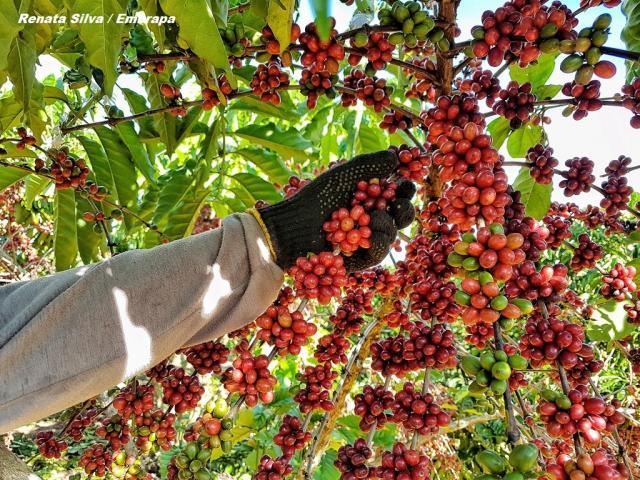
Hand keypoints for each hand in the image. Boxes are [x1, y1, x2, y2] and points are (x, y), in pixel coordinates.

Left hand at [255, 151, 415, 271]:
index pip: (398, 193)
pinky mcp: (358, 260)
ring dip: (387, 225)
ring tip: (373, 218)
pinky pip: (378, 254)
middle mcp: (372, 218)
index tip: (405, 184)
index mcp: (371, 197)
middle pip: (402, 216)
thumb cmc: (314, 198)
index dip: (406, 189)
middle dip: (405, 209)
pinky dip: (377, 244)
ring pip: (393, 235)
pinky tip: (369, 237)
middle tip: (398, 204)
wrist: (292, 226)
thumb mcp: (341, 175)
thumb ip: (368, 165)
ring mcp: (366, 239)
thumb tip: (395, 156)